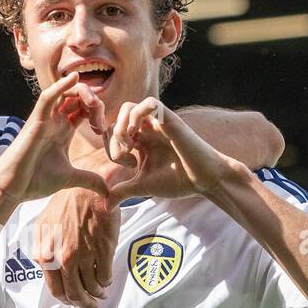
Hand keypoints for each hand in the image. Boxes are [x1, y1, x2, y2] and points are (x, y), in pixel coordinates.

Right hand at [0, 73, 108, 203]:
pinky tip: (74, 78)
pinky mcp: (35, 120)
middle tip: (100, 120)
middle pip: (78, 98)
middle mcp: (55, 121)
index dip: (98, 112)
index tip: (103, 129)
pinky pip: (47, 97)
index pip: (84, 110)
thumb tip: (107, 191)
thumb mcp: (70, 179)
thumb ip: (90, 180)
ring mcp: (46, 119)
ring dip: (83, 92)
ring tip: (94, 103)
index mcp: (64, 131)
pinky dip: (60, 86)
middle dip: (94, 102)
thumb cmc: (35, 180)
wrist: (12, 188)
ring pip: (65, 92)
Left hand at [33, 187, 118, 307]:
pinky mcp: (102, 250)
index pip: (55, 289)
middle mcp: (61, 258)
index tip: (74, 299)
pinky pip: (105, 276)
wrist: (89, 186)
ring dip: (97, 294)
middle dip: (84, 303)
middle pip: (74, 294)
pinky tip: (107, 279)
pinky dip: (106, 282)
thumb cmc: (67, 202)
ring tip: (101, 292)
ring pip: (91, 288)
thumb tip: (48, 267)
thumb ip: (45, 248)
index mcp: (45, 253)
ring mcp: (83, 255)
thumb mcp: (45, 225)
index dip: (67, 299)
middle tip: (91, 303)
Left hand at [107, 97, 250, 201]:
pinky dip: (138, 115)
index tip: (125, 162)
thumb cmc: (177, 181)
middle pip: (116, 119)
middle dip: (113, 138)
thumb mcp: (142, 187)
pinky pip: (150, 102)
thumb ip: (122, 192)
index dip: (110, 146)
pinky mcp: (169, 119)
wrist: (203, 179)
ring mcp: (157, 122)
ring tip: (130, 146)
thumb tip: (104, 206)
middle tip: (126, 156)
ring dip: (122, 126)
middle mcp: (147, 129)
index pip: (112, 132)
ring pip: (128, 107)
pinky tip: (138, 135)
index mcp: (140, 141)